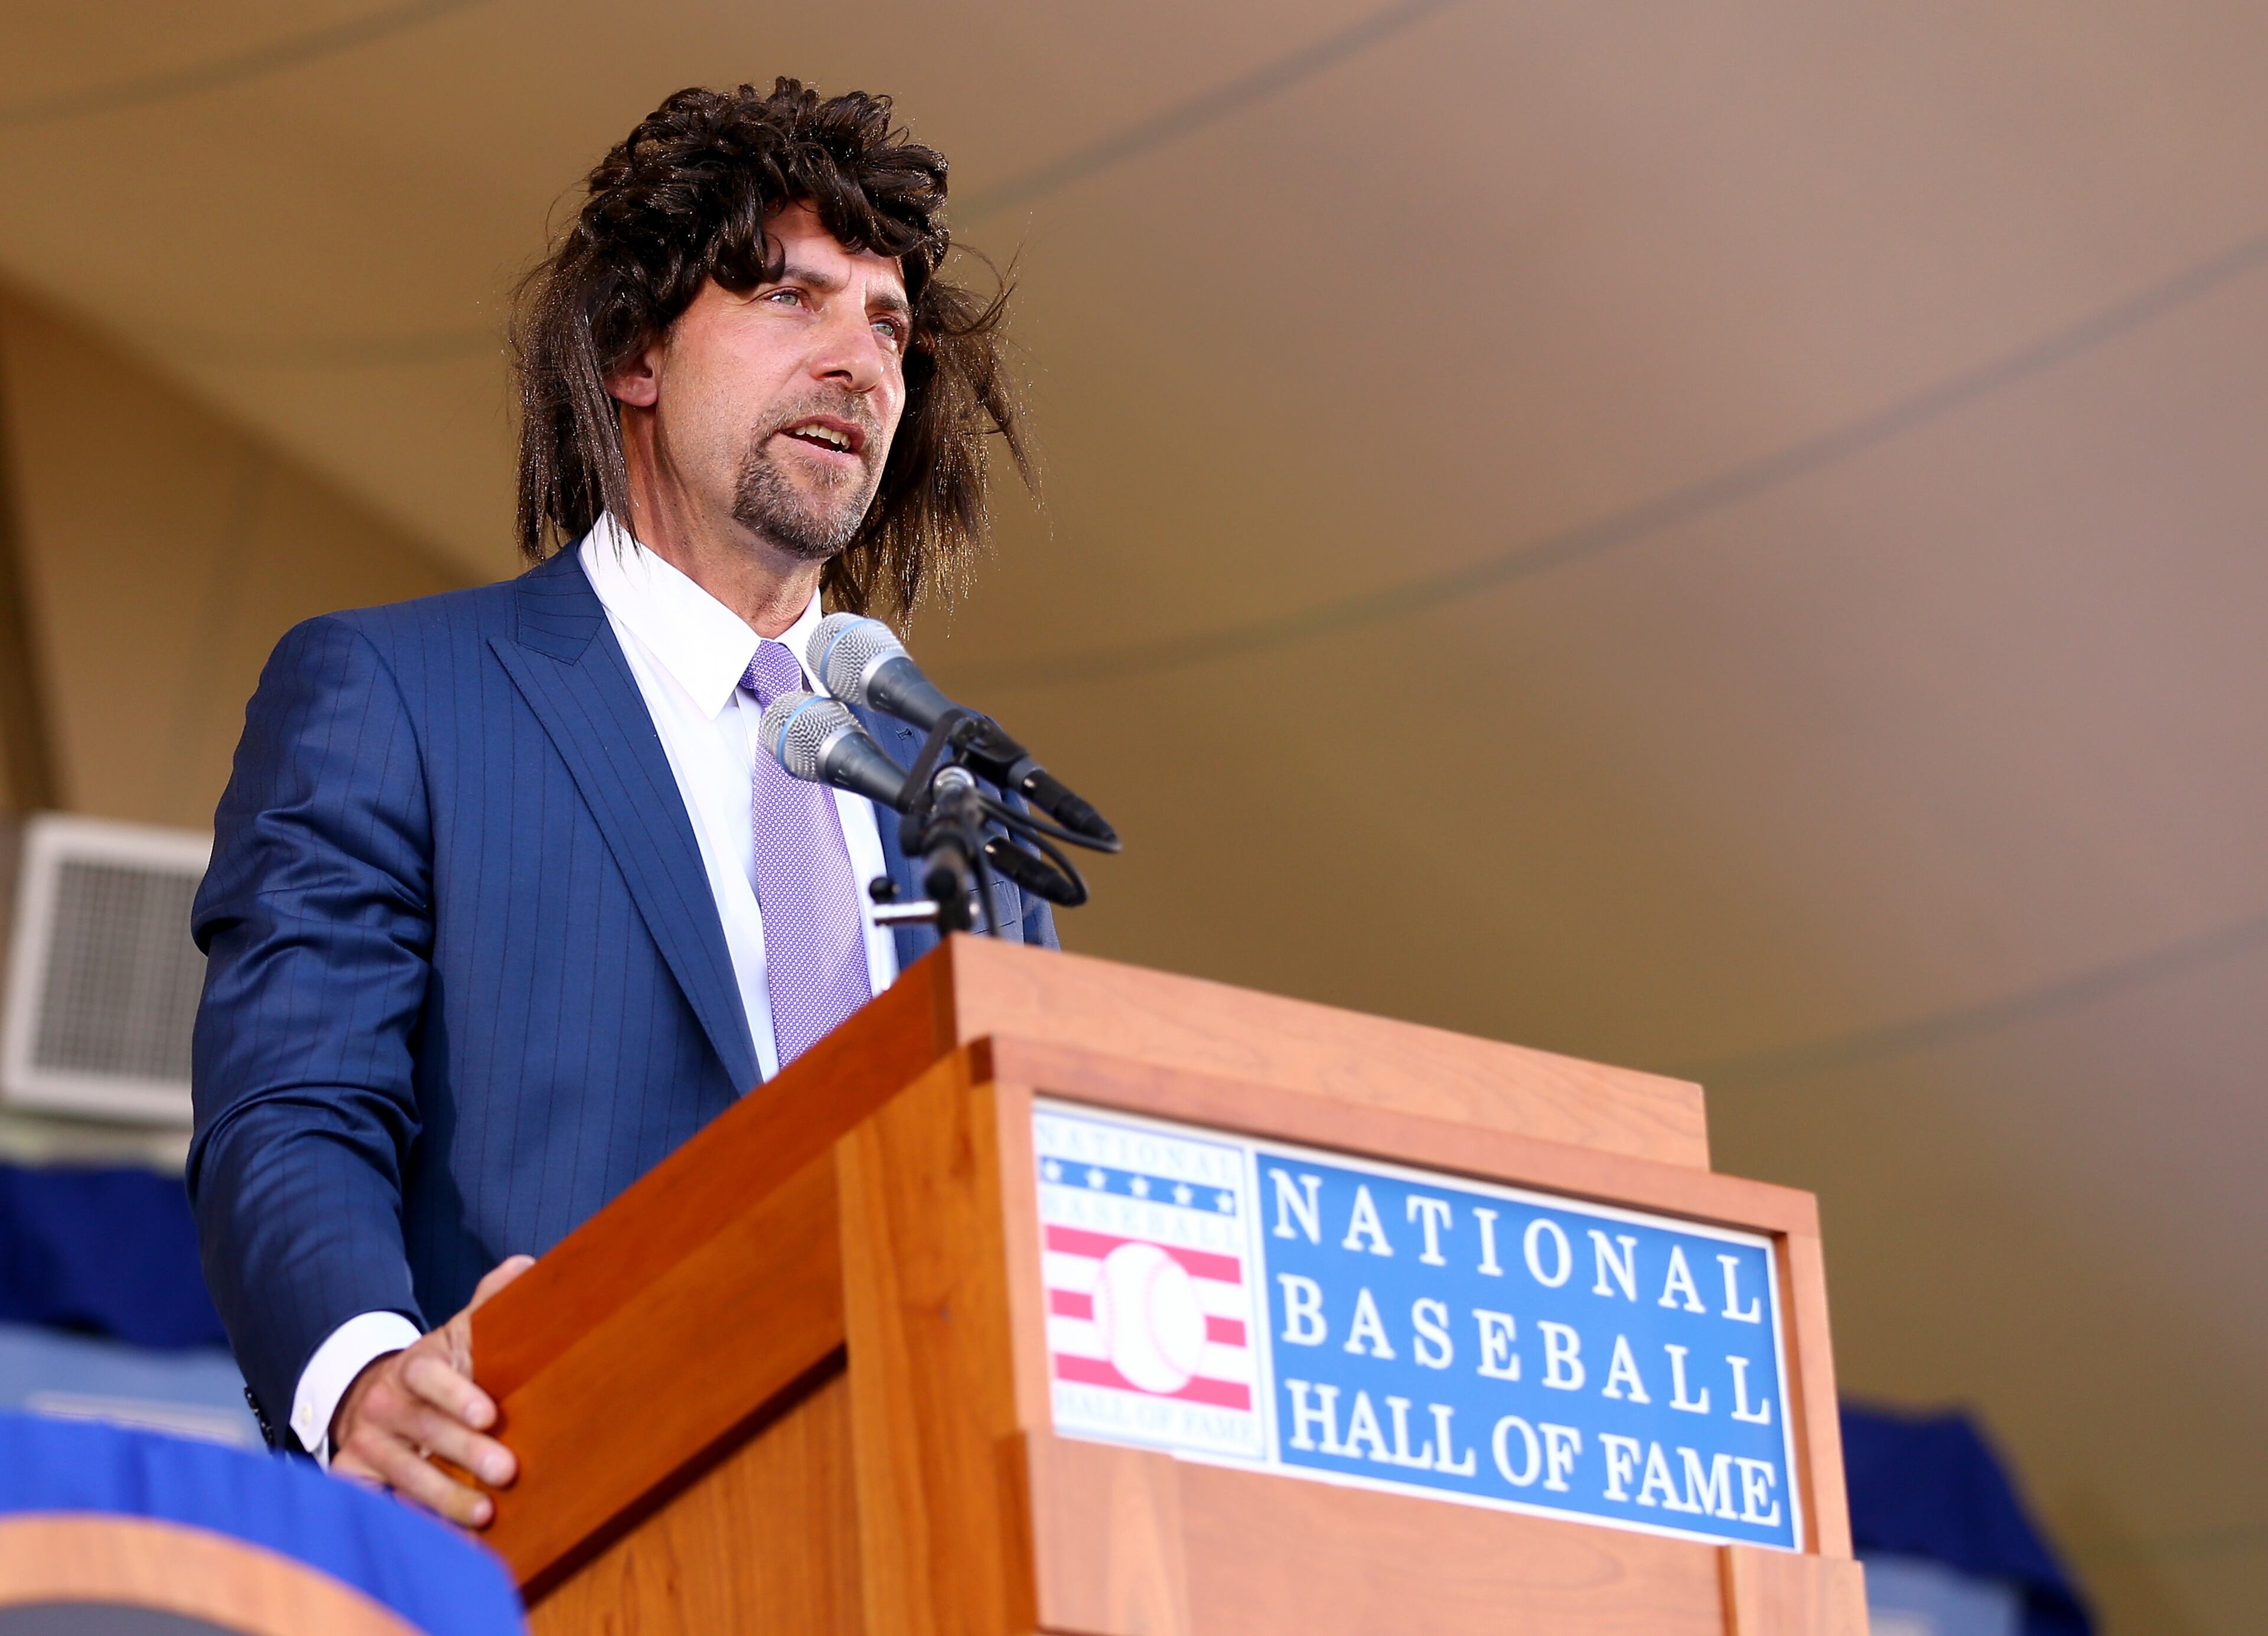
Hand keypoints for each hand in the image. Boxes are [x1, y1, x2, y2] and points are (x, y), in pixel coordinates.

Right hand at [329, 1255, 533, 1526]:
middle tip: (506, 1471)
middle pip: (423, 1430)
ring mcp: (365, 1442)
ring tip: (485, 1514)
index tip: (491, 1413)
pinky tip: (441, 1539)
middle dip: (465, 1451)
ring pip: (403, 1472)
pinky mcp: (351, 1476)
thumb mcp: (459, 1334)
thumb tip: (525, 1266)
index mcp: (413, 1366)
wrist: (373, 1396)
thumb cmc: (435, 1370)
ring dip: (444, 1495)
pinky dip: (408, 1522)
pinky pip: (378, 1503)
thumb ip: (489, 1303)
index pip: (431, 1376)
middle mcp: (384, 1404)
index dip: (459, 1394)